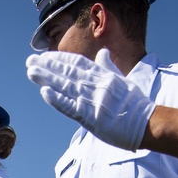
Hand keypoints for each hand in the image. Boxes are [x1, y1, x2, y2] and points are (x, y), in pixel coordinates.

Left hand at [26, 49, 155, 151]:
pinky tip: (44, 92)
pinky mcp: (91, 118)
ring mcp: (93, 101)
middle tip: (30, 61)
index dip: (60, 58)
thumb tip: (102, 53)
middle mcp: (97, 85)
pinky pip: (71, 107)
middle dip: (48, 66)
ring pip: (66, 87)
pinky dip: (57, 100)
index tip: (46, 56)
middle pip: (68, 73)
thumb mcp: (123, 80)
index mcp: (104, 76)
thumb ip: (109, 68)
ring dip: (47, 79)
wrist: (148, 124)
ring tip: (31, 72)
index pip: (78, 63)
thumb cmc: (136, 105)